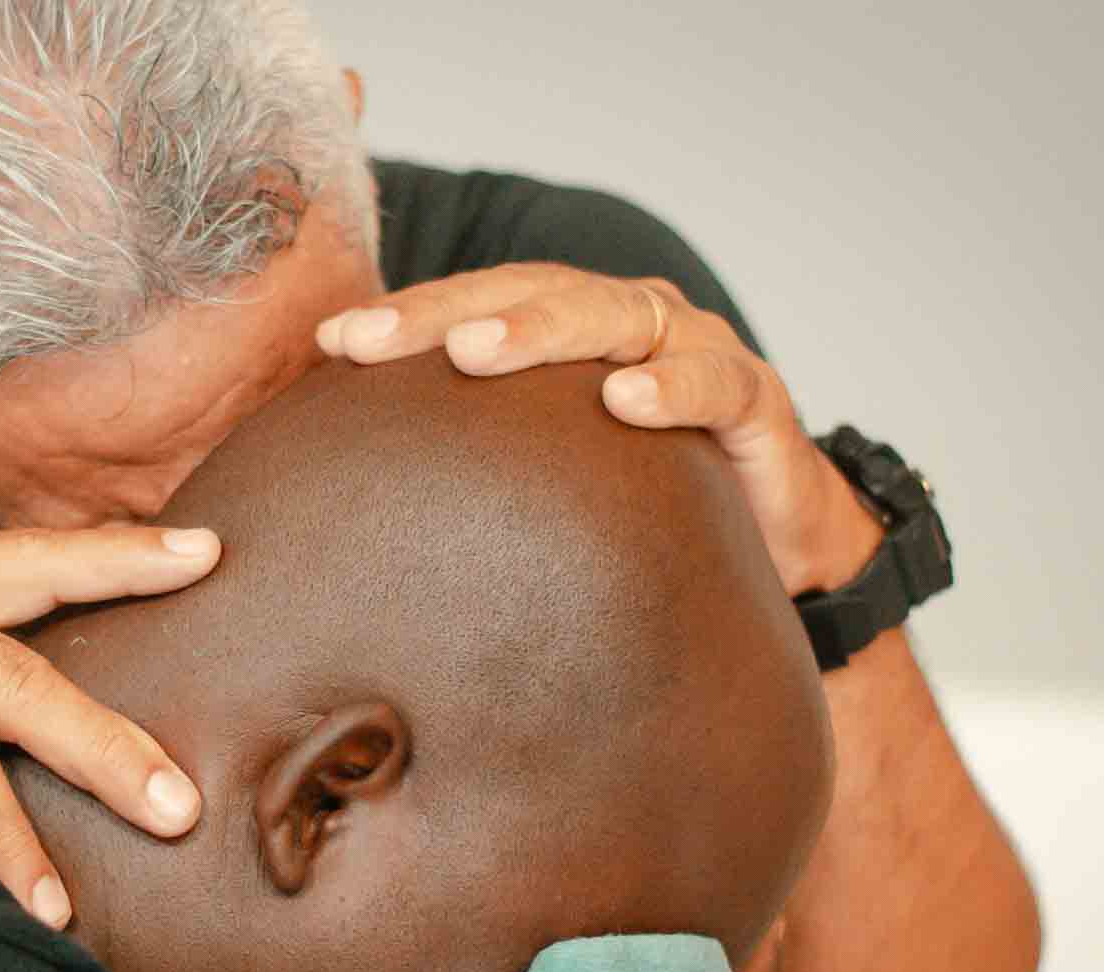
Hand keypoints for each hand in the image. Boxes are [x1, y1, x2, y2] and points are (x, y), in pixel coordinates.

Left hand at [317, 266, 881, 594]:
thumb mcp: (548, 480)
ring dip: (543, 329)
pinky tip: (625, 401)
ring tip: (475, 350)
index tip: (332, 345)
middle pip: (533, 294)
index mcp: (570, 332)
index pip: (478, 305)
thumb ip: (473, 471)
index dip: (407, 318)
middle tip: (375, 341)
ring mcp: (695, 351)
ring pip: (616, 318)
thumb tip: (353, 508)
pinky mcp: (756, 400)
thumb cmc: (643, 503)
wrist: (771, 545)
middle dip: (447, 312)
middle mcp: (628, 323)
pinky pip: (716, 383)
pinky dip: (674, 387)